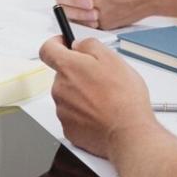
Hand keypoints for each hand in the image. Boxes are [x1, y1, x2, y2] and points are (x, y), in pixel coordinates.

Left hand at [40, 36, 154, 158]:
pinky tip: (100, 114)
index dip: (56, 44)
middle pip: (62, 75)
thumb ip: (89, 45)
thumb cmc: (124, 99)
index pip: (47, 49)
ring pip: (68, 95)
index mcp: (68, 68)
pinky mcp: (68, 128)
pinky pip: (72, 115)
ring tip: (105, 99)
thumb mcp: (112, 58)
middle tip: (101, 79)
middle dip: (78, 74)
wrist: (128, 133)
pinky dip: (83, 113)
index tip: (64, 44)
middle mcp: (59, 89)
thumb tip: (79, 45)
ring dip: (81, 94)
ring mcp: (62, 110)